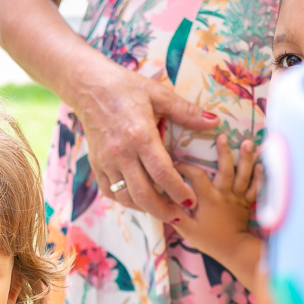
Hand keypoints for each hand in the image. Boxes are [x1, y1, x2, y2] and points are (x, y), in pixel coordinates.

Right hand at [73, 58, 219, 222]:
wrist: (89, 87)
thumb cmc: (126, 88)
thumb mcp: (159, 95)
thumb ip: (186, 112)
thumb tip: (213, 122)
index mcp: (140, 136)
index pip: (162, 173)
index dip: (178, 191)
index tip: (191, 200)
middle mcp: (121, 153)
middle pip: (143, 193)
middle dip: (163, 210)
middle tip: (180, 216)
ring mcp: (106, 161)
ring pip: (125, 196)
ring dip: (145, 208)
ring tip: (162, 211)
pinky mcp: (96, 164)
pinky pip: (109, 191)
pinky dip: (125, 200)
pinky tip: (138, 200)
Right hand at [170, 135, 262, 287]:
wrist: (233, 251)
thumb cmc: (208, 240)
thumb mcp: (186, 229)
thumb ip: (174, 213)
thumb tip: (160, 200)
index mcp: (208, 200)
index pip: (196, 177)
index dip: (185, 167)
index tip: (176, 161)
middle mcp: (224, 195)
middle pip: (226, 170)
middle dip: (225, 152)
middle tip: (223, 136)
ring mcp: (237, 198)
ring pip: (244, 175)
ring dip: (247, 158)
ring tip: (249, 143)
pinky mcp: (246, 203)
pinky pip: (255, 187)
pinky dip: (260, 176)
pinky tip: (262, 163)